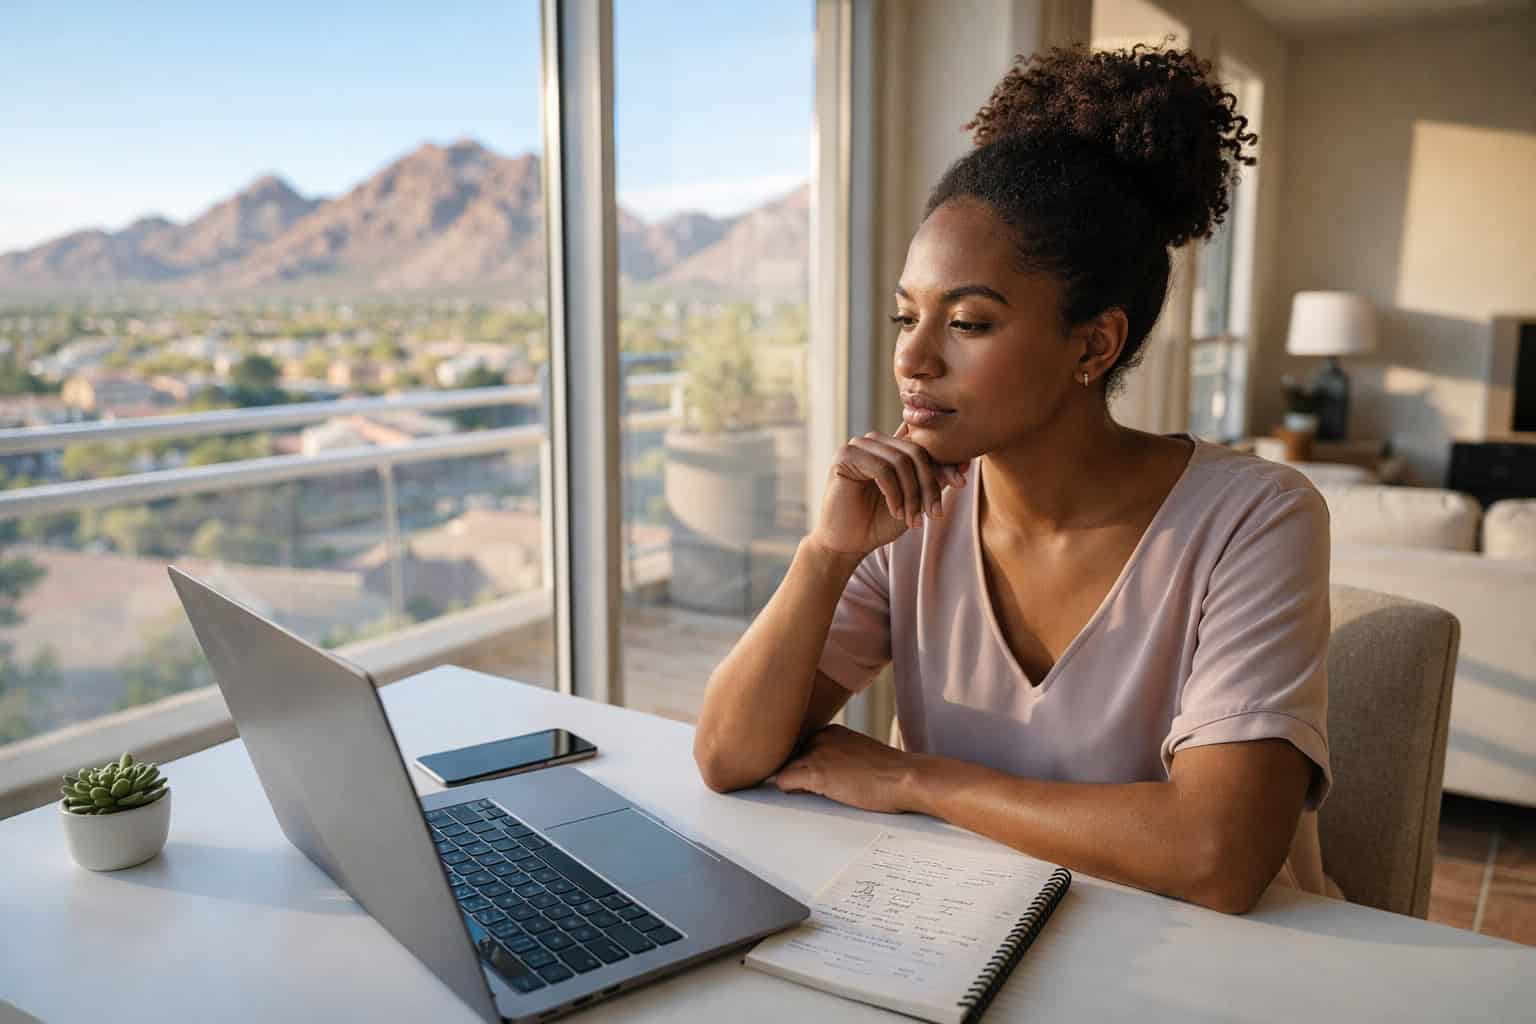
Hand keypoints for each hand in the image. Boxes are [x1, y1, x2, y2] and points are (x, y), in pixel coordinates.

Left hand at [774, 724, 922, 813]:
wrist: (906, 778)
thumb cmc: (891, 774)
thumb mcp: (859, 756)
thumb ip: (839, 758)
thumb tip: (827, 775)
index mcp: (832, 732)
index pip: (799, 747)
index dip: (801, 764)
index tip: (805, 777)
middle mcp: (821, 737)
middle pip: (789, 757)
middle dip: (794, 772)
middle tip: (803, 788)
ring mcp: (817, 754)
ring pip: (784, 767)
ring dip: (790, 782)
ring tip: (803, 794)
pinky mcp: (816, 773)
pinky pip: (782, 780)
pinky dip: (786, 790)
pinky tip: (798, 796)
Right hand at [807, 423, 967, 557]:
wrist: (848, 543)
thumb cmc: (879, 522)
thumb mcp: (915, 500)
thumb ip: (933, 480)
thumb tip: (964, 462)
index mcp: (891, 447)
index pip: (924, 444)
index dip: (945, 461)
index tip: (961, 482)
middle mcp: (875, 441)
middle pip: (916, 451)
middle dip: (929, 485)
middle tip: (935, 514)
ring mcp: (859, 446)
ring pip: (901, 460)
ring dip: (912, 494)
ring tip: (912, 519)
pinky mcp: (845, 456)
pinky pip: (882, 469)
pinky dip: (894, 494)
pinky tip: (895, 512)